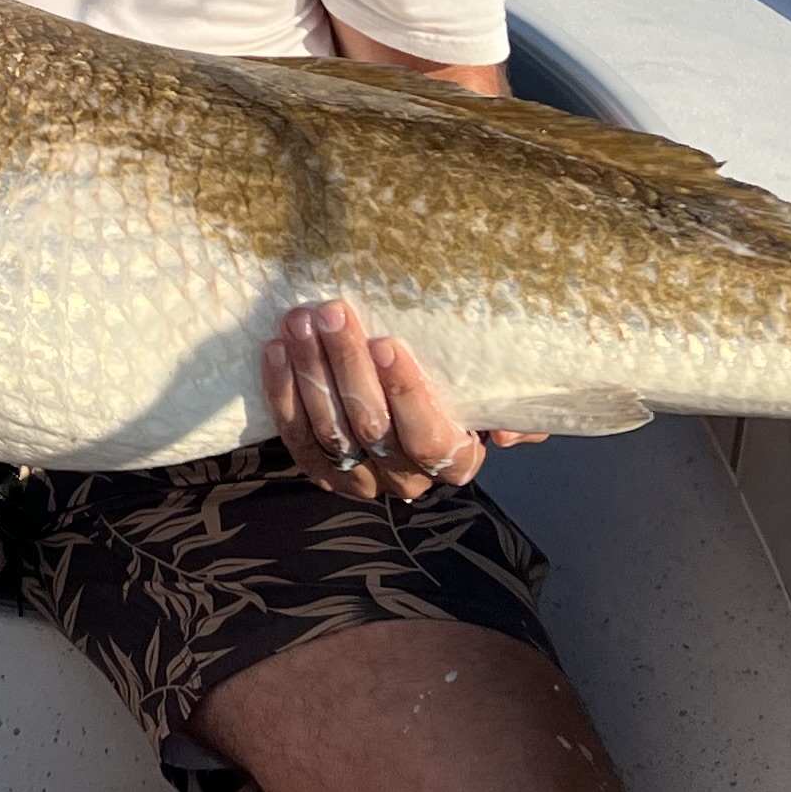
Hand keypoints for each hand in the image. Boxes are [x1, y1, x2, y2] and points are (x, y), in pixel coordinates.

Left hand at [260, 301, 542, 503]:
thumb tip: (508, 432)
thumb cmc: (463, 394)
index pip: (430, 438)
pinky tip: (276, 351)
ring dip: (312, 371)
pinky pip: (297, 436)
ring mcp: (359, 478)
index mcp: (455, 461)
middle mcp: (406, 477)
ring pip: (330, 429)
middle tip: (332, 313)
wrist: (415, 408)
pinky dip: (284, 393)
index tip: (387, 344)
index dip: (407, 394)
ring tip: (301, 321)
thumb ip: (514, 411)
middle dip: (348, 366)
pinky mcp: (320, 470)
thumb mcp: (496, 398)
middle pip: (371, 427)